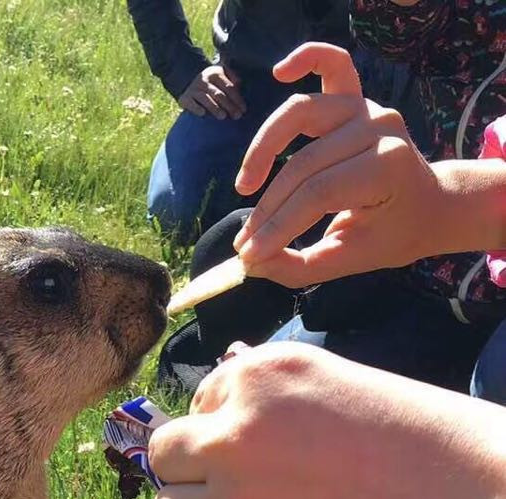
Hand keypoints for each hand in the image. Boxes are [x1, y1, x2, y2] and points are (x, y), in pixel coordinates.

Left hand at [149, 342, 505, 498]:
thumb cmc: (438, 452)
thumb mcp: (349, 394)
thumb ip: (279, 410)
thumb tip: (233, 430)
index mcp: (261, 376)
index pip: (201, 401)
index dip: (224, 430)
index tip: (257, 451)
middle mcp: (232, 432)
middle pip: (167, 454)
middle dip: (195, 473)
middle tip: (238, 493)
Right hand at [179, 63, 245, 119]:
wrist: (186, 81)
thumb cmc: (211, 82)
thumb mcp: (221, 74)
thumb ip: (232, 78)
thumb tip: (239, 84)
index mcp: (216, 73)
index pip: (229, 87)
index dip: (237, 99)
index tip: (243, 109)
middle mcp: (204, 80)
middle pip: (219, 94)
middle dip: (229, 106)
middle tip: (237, 116)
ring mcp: (194, 89)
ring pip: (206, 99)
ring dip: (215, 108)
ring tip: (223, 116)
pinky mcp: (185, 98)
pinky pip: (191, 103)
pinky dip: (196, 108)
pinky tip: (202, 114)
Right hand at [231, 43, 505, 286]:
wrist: (427, 205)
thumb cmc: (390, 234)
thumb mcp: (350, 260)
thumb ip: (301, 266)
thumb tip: (250, 263)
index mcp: (388, 167)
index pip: (318, 194)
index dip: (277, 226)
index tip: (249, 255)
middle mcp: (379, 128)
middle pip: (304, 164)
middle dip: (268, 208)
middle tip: (244, 240)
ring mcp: (368, 107)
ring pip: (301, 113)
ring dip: (264, 148)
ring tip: (245, 186)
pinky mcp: (357, 98)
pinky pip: (332, 64)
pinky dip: (307, 58)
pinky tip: (280, 71)